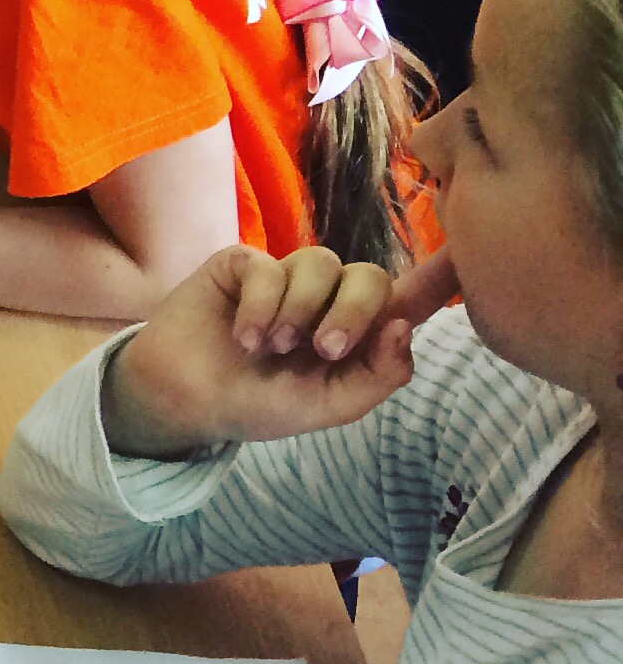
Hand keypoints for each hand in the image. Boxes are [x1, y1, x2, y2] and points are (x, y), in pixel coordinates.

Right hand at [101, 244, 461, 456]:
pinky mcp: (243, 263)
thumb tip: (404, 328)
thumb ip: (377, 375)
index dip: (443, 275)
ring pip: (320, 263)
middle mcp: (328, 296)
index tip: (472, 257)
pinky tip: (244, 337)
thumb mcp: (331, 406)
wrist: (191, 400)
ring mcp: (285, 275)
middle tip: (321, 350)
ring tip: (272, 348)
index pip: (410, 298)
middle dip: (352, 312)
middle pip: (369, 276)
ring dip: (299, 310)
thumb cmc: (262, 404)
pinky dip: (260, 307)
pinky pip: (268, 266)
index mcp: (358, 332)